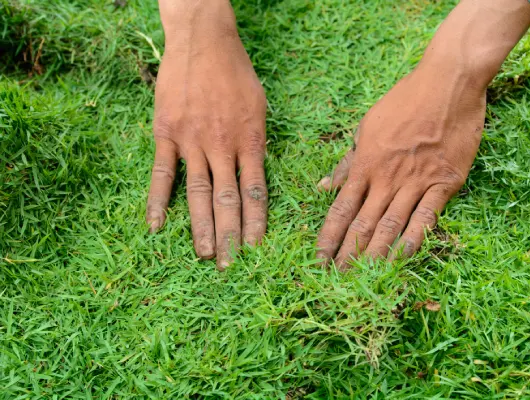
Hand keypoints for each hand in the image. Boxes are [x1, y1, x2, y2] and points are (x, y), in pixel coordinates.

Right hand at [146, 1, 266, 269]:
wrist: (203, 42)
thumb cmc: (236, 74)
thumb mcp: (260, 107)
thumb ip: (258, 143)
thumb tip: (258, 175)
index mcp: (250, 141)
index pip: (255, 192)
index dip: (256, 223)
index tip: (256, 249)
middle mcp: (222, 146)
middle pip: (227, 200)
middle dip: (230, 236)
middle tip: (230, 266)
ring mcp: (192, 141)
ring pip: (198, 193)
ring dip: (200, 227)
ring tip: (203, 255)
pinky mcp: (167, 133)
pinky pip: (162, 173)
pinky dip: (158, 201)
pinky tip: (155, 226)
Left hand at [315, 0, 529, 267]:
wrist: (447, 82)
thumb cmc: (404, 101)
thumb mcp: (367, 127)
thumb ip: (347, 162)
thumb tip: (322, 188)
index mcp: (365, 163)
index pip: (340, 209)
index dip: (328, 238)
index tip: (318, 260)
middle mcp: (386, 177)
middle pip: (363, 224)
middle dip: (348, 255)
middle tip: (337, 281)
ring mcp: (416, 181)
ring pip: (391, 225)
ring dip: (376, 255)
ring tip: (364, 280)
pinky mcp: (445, 182)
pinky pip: (426, 216)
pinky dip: (414, 239)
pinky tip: (403, 259)